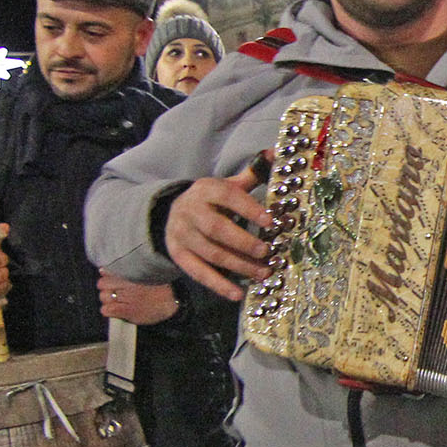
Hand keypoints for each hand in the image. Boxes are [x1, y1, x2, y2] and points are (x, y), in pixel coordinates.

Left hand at [99, 272, 177, 324]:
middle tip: (115, 292)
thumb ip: (124, 271)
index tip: (112, 281)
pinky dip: (107, 310)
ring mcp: (128, 298)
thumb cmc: (158, 288)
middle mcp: (128, 284)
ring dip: (107, 299)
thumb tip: (103, 269)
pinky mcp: (128, 311)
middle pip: (102, 284)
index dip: (107, 277)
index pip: (107, 273)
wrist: (172, 303)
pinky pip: (107, 310)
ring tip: (117, 301)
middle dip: (106, 288)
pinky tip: (114, 310)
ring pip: (104, 297)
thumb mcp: (144, 273)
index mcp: (132, 273)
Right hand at [166, 163, 272, 302]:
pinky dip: (219, 285)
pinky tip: (237, 293)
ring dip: (238, 266)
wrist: (170, 213)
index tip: (270, 221)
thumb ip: (251, 174)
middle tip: (267, 252)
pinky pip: (199, 273)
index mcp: (205, 190)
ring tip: (263, 273)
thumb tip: (276, 153)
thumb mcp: (226, 185)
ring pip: (211, 253)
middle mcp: (190, 211)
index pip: (227, 196)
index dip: (248, 208)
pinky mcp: (179, 256)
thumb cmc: (210, 200)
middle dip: (243, 242)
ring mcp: (182, 235)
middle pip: (217, 229)